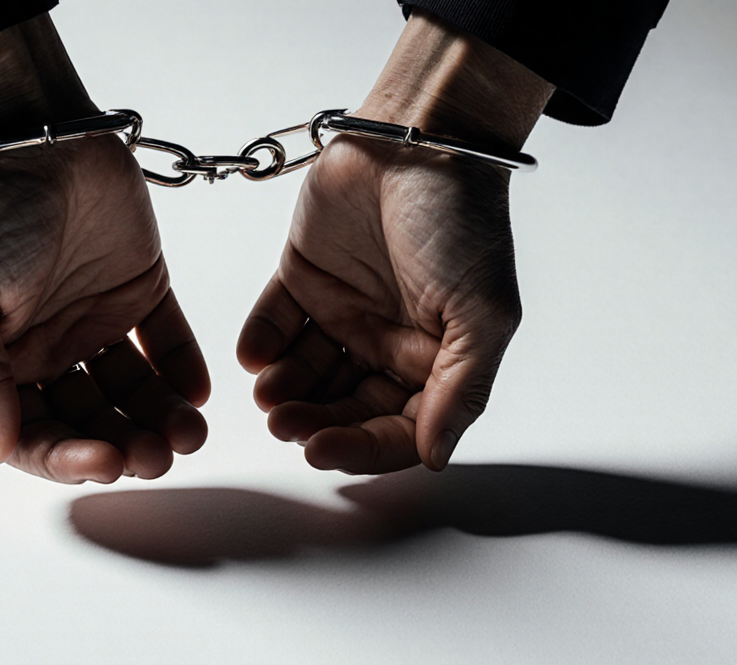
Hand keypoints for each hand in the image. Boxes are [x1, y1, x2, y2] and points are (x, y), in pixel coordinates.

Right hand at [0, 17, 208, 482]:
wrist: (33, 132)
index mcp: (2, 360)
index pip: (37, 435)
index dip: (69, 459)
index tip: (105, 460)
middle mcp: (50, 349)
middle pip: (93, 422)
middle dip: (125, 446)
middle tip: (158, 455)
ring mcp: (97, 320)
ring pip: (135, 391)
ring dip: (160, 418)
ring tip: (189, 432)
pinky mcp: (141, 288)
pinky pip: (168, 342)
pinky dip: (184, 370)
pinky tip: (197, 391)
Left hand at [237, 12, 551, 473]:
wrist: (419, 135)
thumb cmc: (462, 219)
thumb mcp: (481, 313)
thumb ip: (460, 390)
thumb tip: (437, 458)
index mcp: (434, 359)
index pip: (395, 430)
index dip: (360, 448)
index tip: (322, 450)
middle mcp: (387, 344)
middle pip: (344, 409)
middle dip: (313, 423)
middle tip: (283, 425)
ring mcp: (342, 312)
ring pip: (304, 376)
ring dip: (284, 391)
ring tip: (268, 393)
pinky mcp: (302, 278)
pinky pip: (273, 325)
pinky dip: (260, 344)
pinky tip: (255, 353)